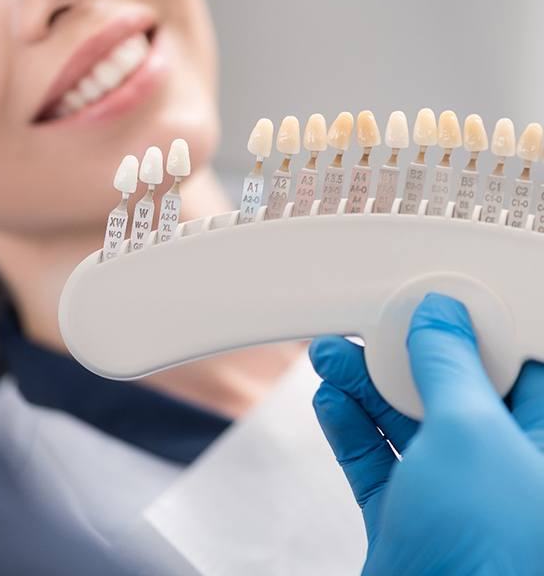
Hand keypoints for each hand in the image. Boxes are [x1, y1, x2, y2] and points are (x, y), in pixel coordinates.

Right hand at [310, 293, 543, 575]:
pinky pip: (374, 457)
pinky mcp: (406, 516)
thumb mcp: (471, 434)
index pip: (513, 364)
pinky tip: (331, 399)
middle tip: (366, 327)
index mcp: (540, 443)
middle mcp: (500, 468)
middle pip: (445, 387)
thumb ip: (450, 366)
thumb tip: (440, 316)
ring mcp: (449, 495)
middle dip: (400, 355)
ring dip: (363, 384)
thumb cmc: (494, 557)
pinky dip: (349, 425)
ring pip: (403, 420)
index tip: (432, 302)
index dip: (471, 328)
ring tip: (330, 355)